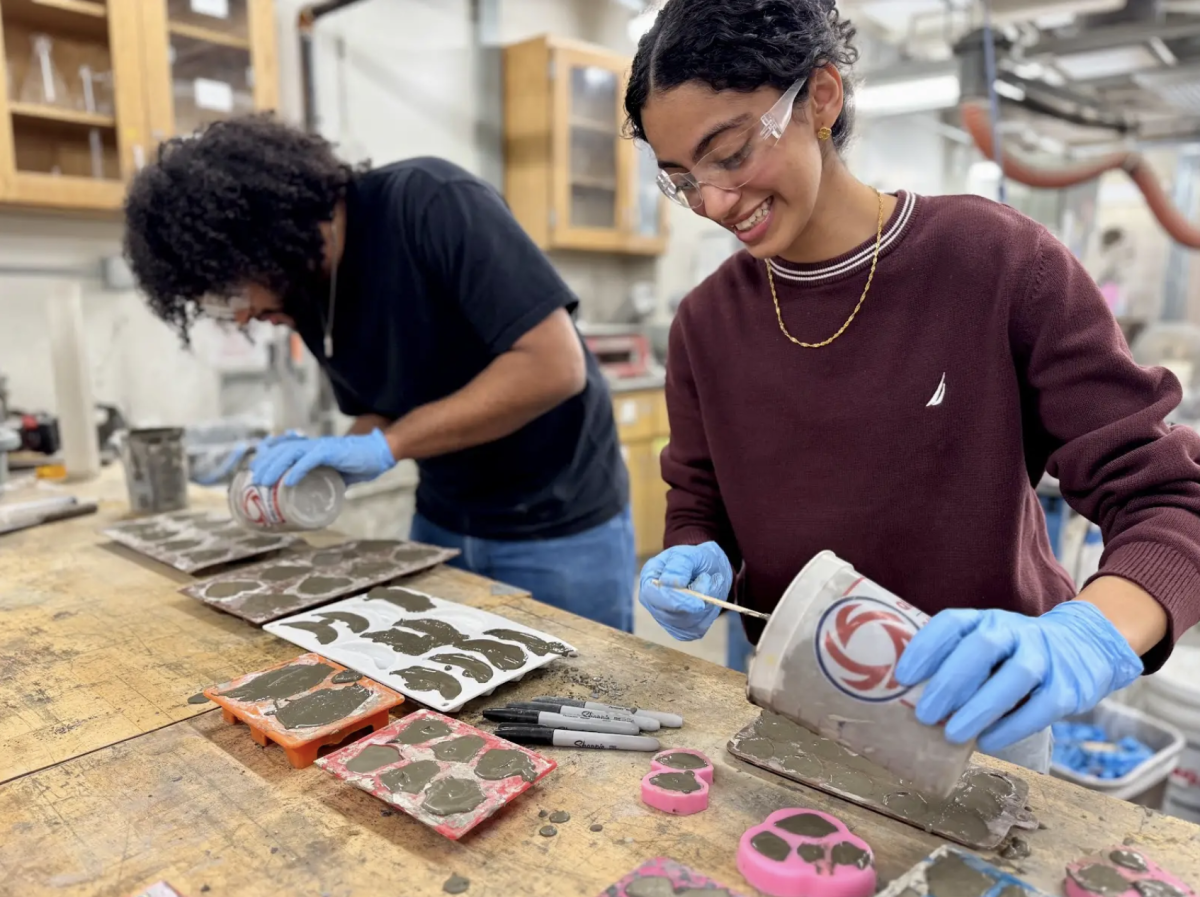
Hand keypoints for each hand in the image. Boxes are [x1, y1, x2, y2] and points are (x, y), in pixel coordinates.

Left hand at [250, 429, 396, 487]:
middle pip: (281, 450)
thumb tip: (313, 501)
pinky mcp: (331, 451)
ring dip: (275, 467)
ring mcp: (321, 447)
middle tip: (255, 481)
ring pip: (290, 453)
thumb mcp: (334, 474)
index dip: (267, 456)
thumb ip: (322, 482)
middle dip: (265, 464)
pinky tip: (288, 482)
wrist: (378, 454)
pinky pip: (310, 460)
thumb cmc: (357, 463)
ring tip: (264, 481)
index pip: (282, 448)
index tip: (255, 470)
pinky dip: (297, 470)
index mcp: (311, 448)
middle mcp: (312, 445)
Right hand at [639, 542, 733, 640]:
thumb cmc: (695, 560)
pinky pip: (697, 629)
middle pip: (671, 615)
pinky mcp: (681, 630)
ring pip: (687, 623)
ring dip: (706, 605)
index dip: (675, 601)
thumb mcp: (689, 554)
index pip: (653, 596)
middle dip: (696, 602)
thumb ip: (678, 565)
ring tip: (710, 583)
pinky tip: (708, 598)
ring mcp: (665, 619)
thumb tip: (667, 582)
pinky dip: (709, 614)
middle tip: (710, 580)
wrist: (709, 570)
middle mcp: (653, 603)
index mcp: (649, 580)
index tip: (698, 603)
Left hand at [894, 601, 1142, 751]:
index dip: (925, 648)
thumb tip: (910, 699)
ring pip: (1014, 677)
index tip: (903, 677)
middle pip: (981, 648)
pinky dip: (1012, 727)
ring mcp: (1044, 657)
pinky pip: (1041, 707)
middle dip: (950, 682)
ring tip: (952, 734)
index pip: (952, 623)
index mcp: (985, 620)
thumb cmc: (1013, 655)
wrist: (1084, 648)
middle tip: (924, 714)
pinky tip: (987, 742)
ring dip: (980, 707)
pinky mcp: (1067, 687)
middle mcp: (1014, 632)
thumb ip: (955, 663)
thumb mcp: (985, 645)